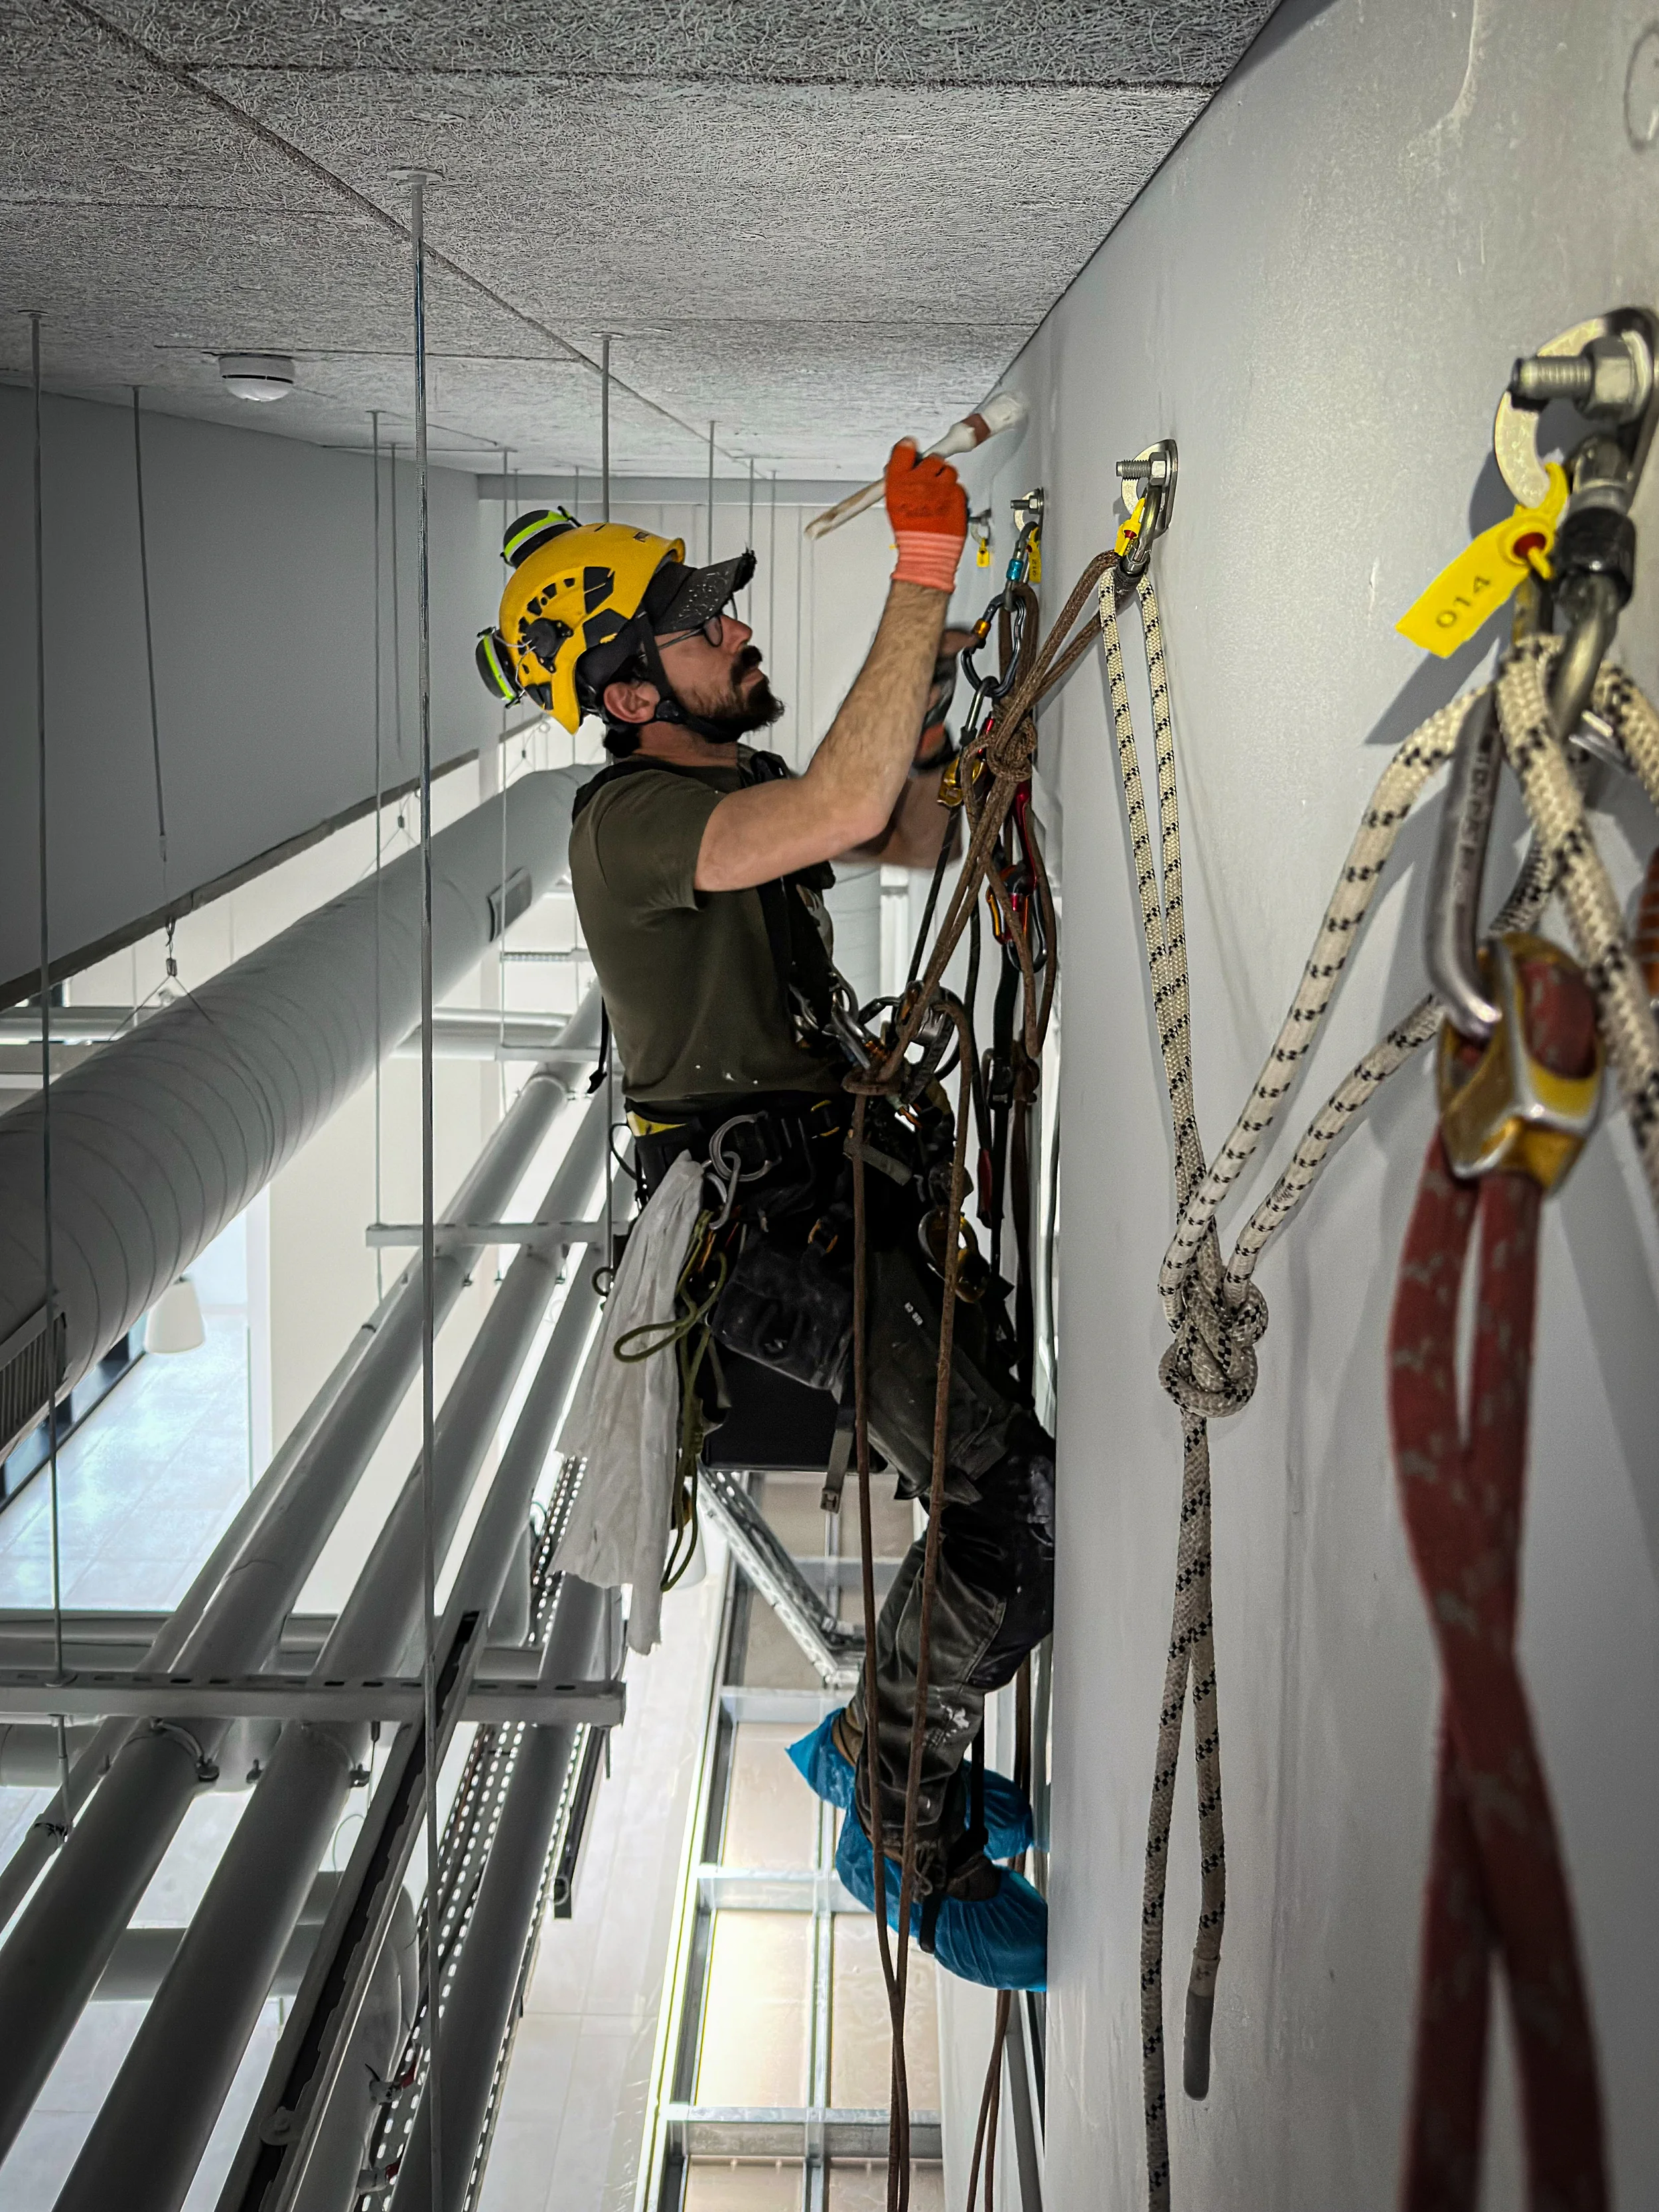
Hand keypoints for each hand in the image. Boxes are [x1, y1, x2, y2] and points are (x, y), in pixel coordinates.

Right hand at [885, 439, 967, 593]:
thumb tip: (906, 469)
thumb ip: (900, 482)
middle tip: (929, 481)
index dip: (910, 448)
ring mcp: (941, 486)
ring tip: (939, 496)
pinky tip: (946, 506)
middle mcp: (921, 479)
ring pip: (949, 471)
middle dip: (932, 468)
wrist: (927, 553)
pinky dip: (954, 494)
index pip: (905, 448)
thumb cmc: (909, 534)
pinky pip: (958, 487)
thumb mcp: (894, 504)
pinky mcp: (958, 494)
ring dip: (945, 480)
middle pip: (932, 458)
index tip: (912, 450)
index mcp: (899, 480)